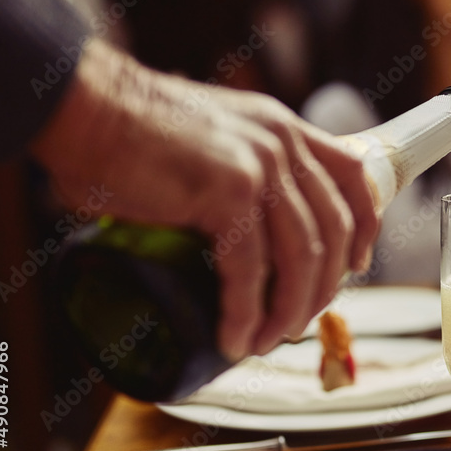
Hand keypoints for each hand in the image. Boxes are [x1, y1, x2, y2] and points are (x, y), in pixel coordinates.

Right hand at [30, 40, 379, 359]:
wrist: (84, 110)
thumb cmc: (133, 132)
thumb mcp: (214, 137)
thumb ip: (242, 169)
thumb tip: (246, 230)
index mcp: (284, 129)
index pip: (354, 174)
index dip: (366, 225)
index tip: (358, 265)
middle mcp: (282, 143)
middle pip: (334, 229)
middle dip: (324, 287)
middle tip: (298, 322)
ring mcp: (259, 165)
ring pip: (300, 256)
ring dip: (289, 310)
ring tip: (267, 340)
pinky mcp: (227, 192)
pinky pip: (250, 269)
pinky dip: (246, 313)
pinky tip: (235, 337)